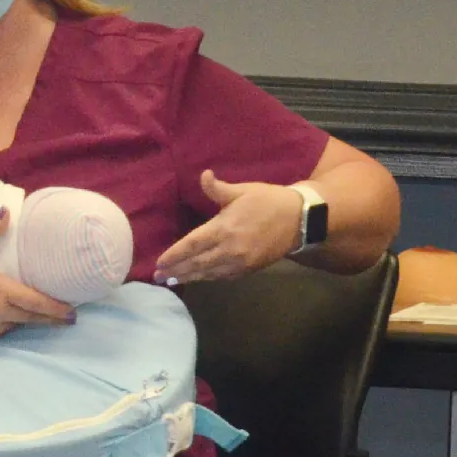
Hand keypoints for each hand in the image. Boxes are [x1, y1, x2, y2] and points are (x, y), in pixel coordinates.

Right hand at [0, 207, 74, 342]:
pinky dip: (0, 327)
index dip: (57, 309)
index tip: (73, 312)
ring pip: (11, 327)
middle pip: (30, 319)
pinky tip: (2, 320)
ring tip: (33, 315)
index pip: (36, 303)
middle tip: (66, 319)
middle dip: (49, 319)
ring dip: (22, 321)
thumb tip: (9, 211)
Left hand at [154, 170, 303, 284]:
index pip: (192, 244)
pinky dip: (208, 278)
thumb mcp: (243, 190)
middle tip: (157, 277)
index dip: (174, 255)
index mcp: (224, 228)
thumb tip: (203, 175)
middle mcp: (229, 249)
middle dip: (176, 270)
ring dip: (190, 277)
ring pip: (209, 273)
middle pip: (197, 264)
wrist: (299, 219)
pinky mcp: (249, 269)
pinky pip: (223, 277)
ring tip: (172, 280)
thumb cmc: (268, 201)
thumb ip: (218, 189)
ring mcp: (240, 262)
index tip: (159, 262)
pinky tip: (198, 278)